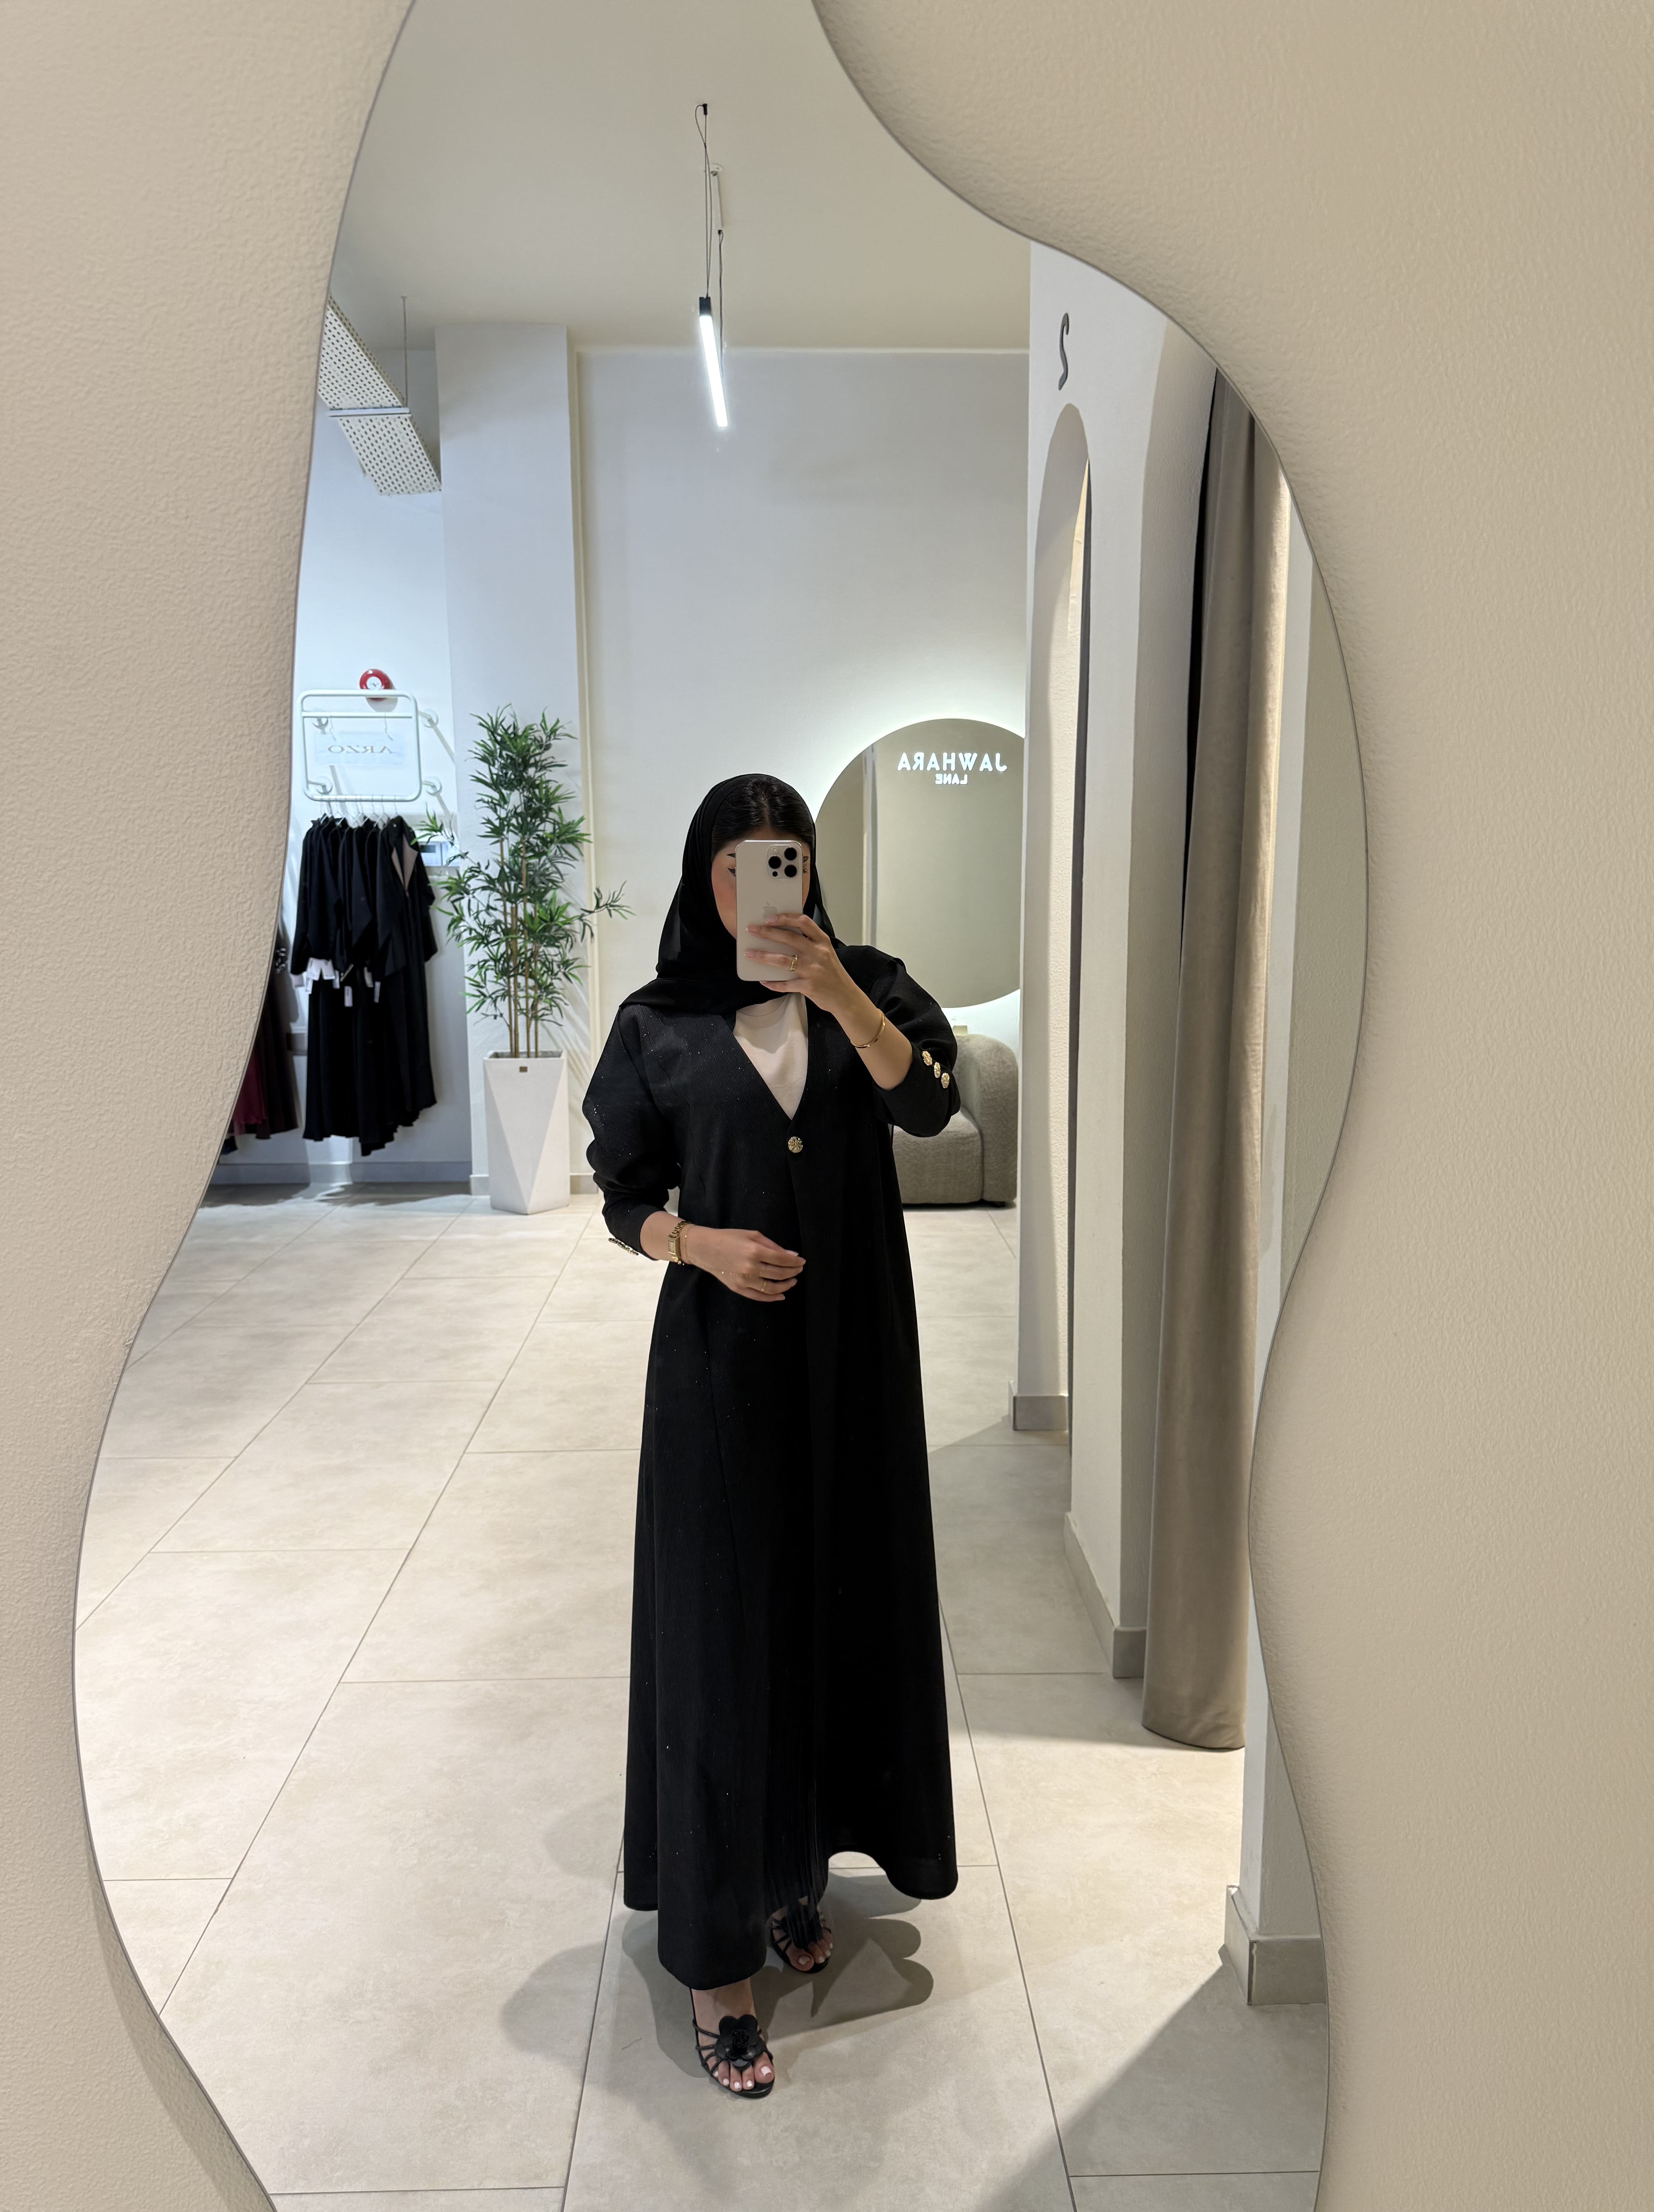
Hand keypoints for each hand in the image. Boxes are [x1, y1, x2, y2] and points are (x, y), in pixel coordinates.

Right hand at [685, 1224, 804, 1303]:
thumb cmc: (729, 1237)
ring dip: (786, 1285)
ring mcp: (744, 1280)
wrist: (704, 1248)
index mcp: (755, 1251)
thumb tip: (792, 1255)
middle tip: (799, 1269)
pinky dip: (772, 1298)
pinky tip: (781, 1295)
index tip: (802, 1261)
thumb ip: (773, 1245)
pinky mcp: (738, 1289)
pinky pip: (759, 1297)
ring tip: (793, 1280)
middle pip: (779, 1274)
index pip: (782, 1259)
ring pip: (772, 1288)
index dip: (795, 1261)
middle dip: (793, 1272)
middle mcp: (751, 1268)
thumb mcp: (752, 1234)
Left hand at [744, 910, 854, 1016]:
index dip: (785, 918)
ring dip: (763, 956)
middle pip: (788, 938)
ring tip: (749, 954)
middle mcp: (817, 953)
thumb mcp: (826, 953)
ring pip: (782, 960)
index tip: (770, 918)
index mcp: (822, 942)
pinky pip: (785, 984)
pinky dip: (772, 983)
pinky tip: (763, 980)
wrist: (845, 997)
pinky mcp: (807, 986)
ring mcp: (812, 970)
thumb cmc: (833, 973)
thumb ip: (810, 943)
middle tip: (752, 930)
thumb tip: (784, 936)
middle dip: (767, 933)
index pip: (803, 923)